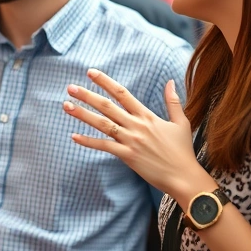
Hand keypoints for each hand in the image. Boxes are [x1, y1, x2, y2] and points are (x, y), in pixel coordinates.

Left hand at [63, 69, 213, 201]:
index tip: (91, 73)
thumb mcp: (181, 122)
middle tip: (70, 87)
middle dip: (87, 96)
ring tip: (66, 105)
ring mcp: (131, 141)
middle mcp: (137, 126)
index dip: (105, 82)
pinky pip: (104, 147)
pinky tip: (74, 136)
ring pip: (102, 124)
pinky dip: (88, 142)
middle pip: (107, 106)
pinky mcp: (128, 156)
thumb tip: (170, 81)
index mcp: (147, 116)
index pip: (122, 94)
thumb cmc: (182, 151)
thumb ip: (173, 101)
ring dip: (83, 114)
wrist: (184, 177)